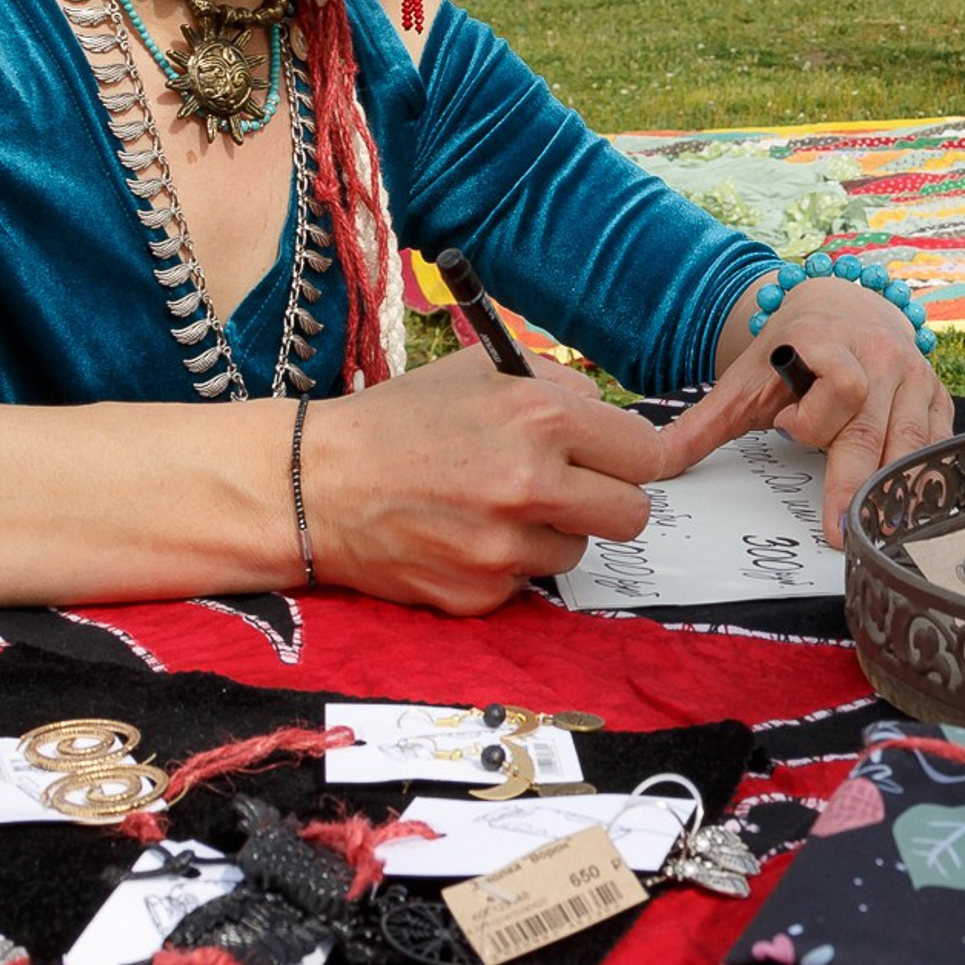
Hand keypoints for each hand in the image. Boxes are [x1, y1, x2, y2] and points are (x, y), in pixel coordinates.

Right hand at [307, 348, 677, 612]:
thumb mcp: (485, 369)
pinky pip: (527, 581)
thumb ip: (560, 388)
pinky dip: (508, 564)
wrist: (317, 484)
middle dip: (611, 499)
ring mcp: (504, 547)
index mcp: (542, 418)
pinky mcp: (479, 595)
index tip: (633, 459)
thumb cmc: (403, 419)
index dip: (642, 455)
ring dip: (554, 531)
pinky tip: (466, 535)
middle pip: (632, 514)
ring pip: (578, 550)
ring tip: (497, 504)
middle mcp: (530, 485)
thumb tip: (615, 420)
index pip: (647, 454)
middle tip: (575, 486)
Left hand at [663, 275, 953, 544]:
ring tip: (880, 529)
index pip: (839, 385)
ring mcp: (914, 373)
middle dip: (854, 480)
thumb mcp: (742, 381)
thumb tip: (649, 466)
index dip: (814, 416)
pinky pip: (940, 440)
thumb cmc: (788, 354)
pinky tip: (912, 508)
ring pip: (913, 438)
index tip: (786, 428)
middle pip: (873, 424)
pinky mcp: (936, 393)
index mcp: (828, 340)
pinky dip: (927, 474)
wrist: (839, 306)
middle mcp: (880, 353)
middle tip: (840, 534)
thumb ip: (698, 426)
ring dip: (894, 486)